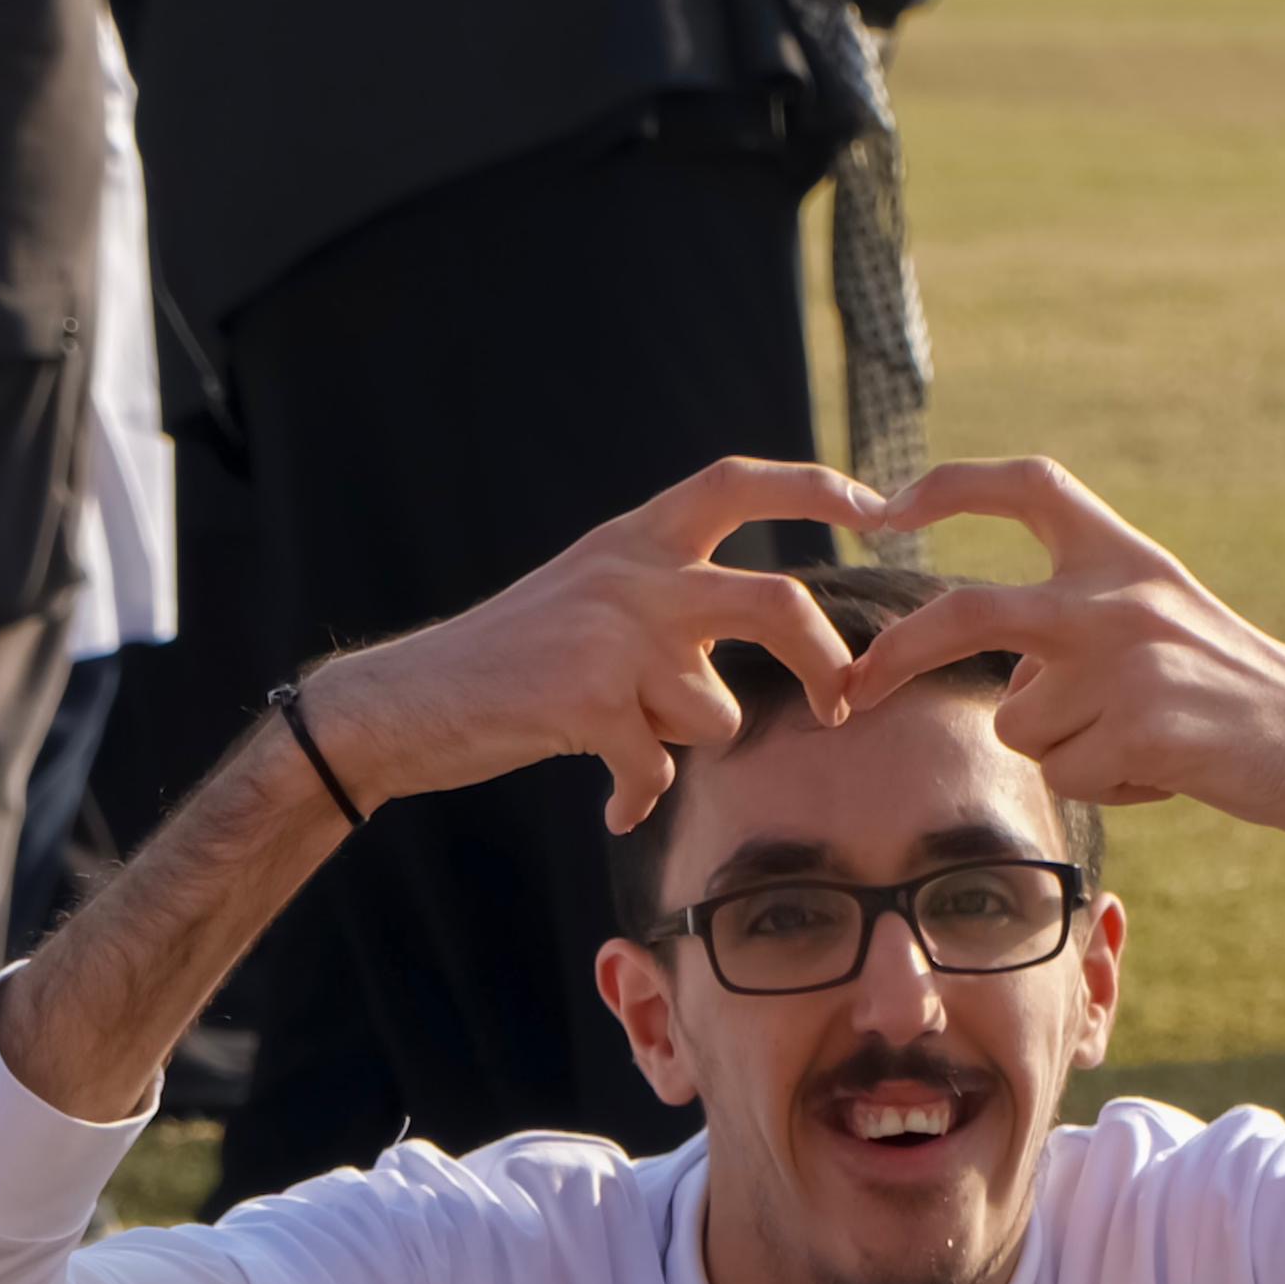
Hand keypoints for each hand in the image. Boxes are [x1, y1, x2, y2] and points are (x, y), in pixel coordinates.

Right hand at [291, 455, 886, 832]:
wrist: (406, 701)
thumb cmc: (507, 665)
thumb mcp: (590, 596)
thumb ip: (667, 601)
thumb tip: (751, 656)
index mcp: (634, 538)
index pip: (738, 483)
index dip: (815, 487)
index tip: (878, 506)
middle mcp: (632, 574)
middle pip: (775, 602)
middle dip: (824, 660)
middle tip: (841, 702)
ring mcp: (613, 636)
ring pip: (717, 711)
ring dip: (680, 743)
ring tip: (621, 739)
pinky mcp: (590, 701)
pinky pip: (659, 769)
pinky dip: (637, 798)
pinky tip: (610, 800)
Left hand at [835, 454, 1284, 841]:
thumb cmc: (1236, 698)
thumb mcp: (1161, 627)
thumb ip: (1078, 630)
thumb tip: (1006, 680)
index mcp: (1124, 556)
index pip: (1027, 485)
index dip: (948, 484)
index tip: (886, 505)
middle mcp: (1119, 593)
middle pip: (968, 611)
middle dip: (895, 655)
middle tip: (851, 691)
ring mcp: (1130, 658)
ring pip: (1023, 722)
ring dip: (1064, 753)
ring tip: (1140, 746)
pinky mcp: (1144, 725)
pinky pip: (1069, 774)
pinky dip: (1105, 788)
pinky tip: (1165, 772)